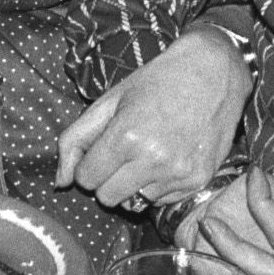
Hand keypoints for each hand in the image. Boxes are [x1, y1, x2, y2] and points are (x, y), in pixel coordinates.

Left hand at [54, 30, 248, 211]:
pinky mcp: (198, 181)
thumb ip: (74, 140)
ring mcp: (179, 173)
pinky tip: (168, 157)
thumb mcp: (109, 101)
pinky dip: (158, 186)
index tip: (102, 148)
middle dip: (107, 178)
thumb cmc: (157, 82)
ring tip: (148, 152)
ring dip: (134, 183)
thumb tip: (60, 182)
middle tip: (122, 153)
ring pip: (134, 203)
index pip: (86, 179)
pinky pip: (161, 201)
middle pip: (107, 198)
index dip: (89, 164)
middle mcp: (154, 160)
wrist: (213, 72)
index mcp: (126, 136)